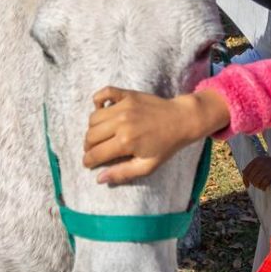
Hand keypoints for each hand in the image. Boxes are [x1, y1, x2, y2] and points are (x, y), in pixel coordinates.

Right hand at [83, 87, 229, 183]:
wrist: (182, 120)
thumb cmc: (166, 145)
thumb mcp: (147, 166)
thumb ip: (122, 173)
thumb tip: (99, 178)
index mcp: (126, 142)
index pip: (95, 153)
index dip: (88, 161)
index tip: (88, 163)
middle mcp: (121, 122)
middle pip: (90, 136)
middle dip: (88, 146)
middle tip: (95, 151)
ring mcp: (123, 106)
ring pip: (93, 117)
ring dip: (92, 128)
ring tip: (101, 135)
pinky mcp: (127, 95)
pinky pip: (103, 93)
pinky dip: (97, 100)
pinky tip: (102, 110)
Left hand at [241, 156, 270, 189]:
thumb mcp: (266, 164)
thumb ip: (256, 168)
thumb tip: (244, 176)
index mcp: (258, 159)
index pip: (246, 171)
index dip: (245, 180)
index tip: (247, 186)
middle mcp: (261, 162)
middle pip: (250, 177)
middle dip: (254, 184)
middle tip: (260, 186)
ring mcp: (266, 167)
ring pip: (256, 181)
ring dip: (259, 186)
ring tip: (264, 186)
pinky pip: (263, 184)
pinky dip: (264, 187)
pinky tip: (266, 187)